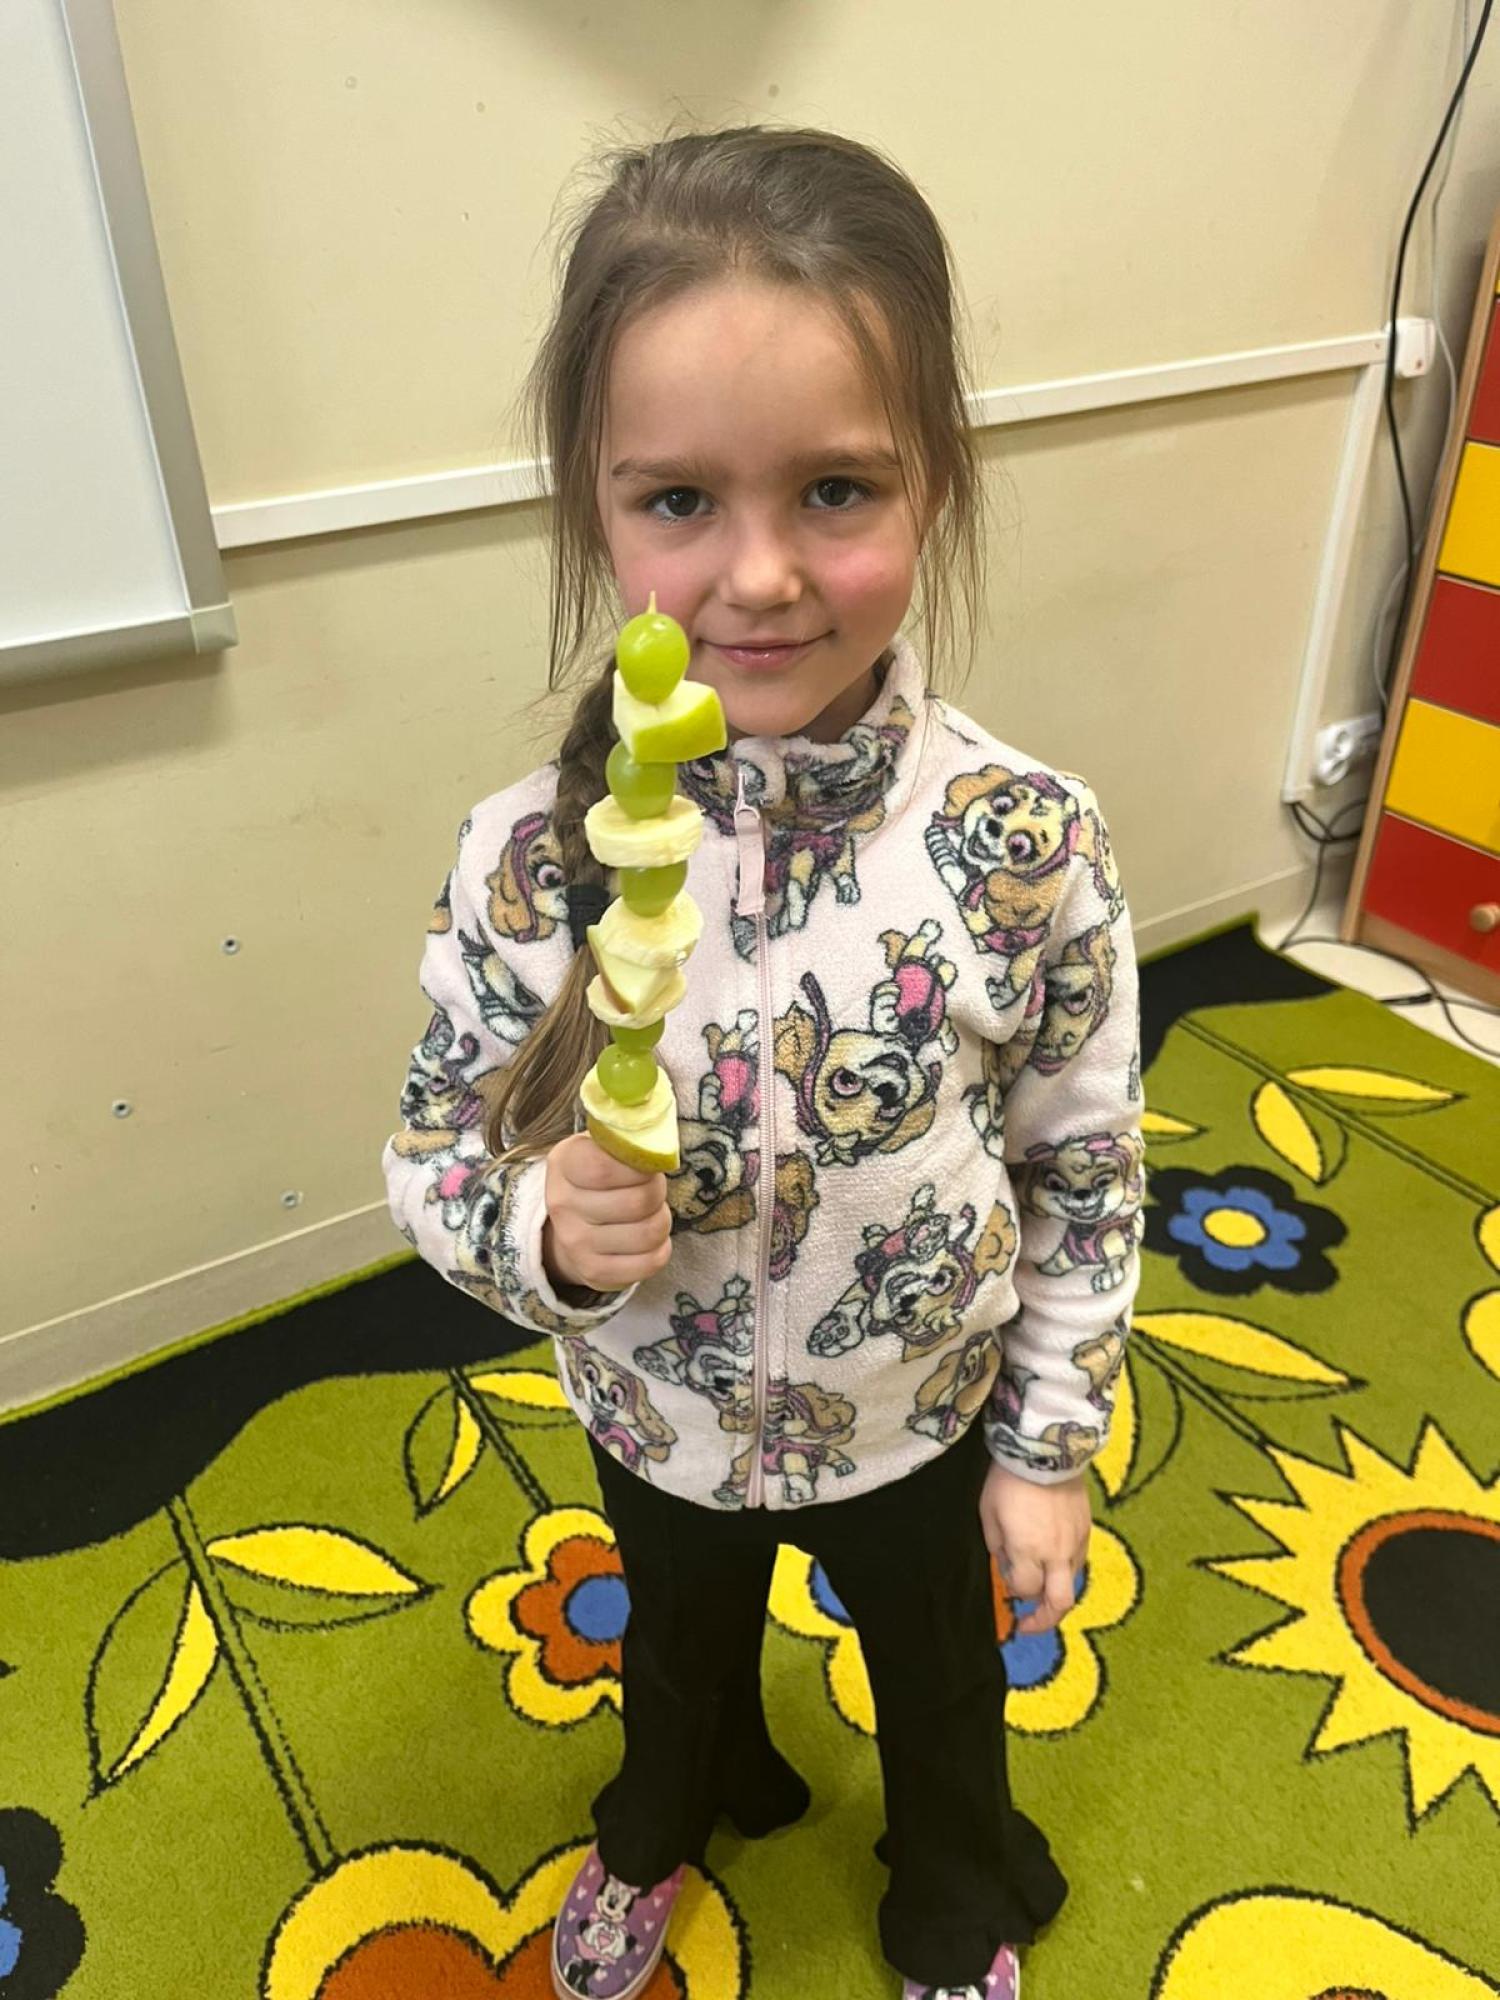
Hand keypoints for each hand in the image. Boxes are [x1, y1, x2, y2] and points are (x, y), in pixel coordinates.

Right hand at [542, 1132, 672, 1294]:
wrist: (573, 1224)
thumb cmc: (600, 1177)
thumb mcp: (602, 1146)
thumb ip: (625, 1138)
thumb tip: (656, 1137)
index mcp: (563, 1163)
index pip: (605, 1167)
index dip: (641, 1167)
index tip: (647, 1165)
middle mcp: (561, 1204)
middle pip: (637, 1201)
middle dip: (658, 1192)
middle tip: (652, 1188)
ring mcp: (575, 1242)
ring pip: (648, 1232)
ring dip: (662, 1220)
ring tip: (650, 1213)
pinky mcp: (594, 1272)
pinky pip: (651, 1262)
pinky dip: (661, 1248)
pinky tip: (649, 1239)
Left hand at [979, 1460, 1091, 1634]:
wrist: (1044, 1447)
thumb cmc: (1008, 1480)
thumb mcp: (989, 1514)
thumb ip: (998, 1548)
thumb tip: (1008, 1571)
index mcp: (1029, 1548)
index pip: (1025, 1590)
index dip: (1014, 1591)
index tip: (1006, 1584)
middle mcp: (1056, 1552)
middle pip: (1060, 1603)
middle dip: (1044, 1621)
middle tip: (1029, 1625)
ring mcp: (1076, 1541)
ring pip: (1072, 1584)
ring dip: (1056, 1593)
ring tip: (1041, 1590)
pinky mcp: (1087, 1529)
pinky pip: (1079, 1562)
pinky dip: (1065, 1571)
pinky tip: (1053, 1562)